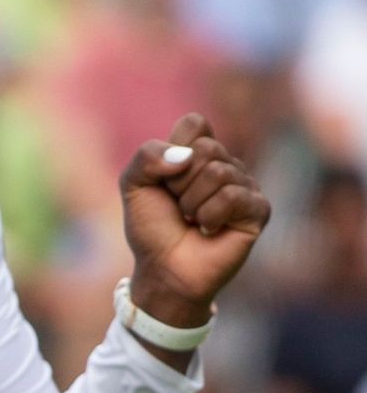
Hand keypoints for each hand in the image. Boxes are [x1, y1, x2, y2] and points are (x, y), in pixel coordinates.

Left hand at [120, 113, 270, 323]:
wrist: (163, 269)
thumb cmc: (152, 228)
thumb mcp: (133, 185)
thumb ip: (147, 156)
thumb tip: (185, 156)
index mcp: (200, 152)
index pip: (196, 123)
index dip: (174, 150)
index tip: (165, 180)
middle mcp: (227, 165)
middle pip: (207, 148)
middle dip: (180, 183)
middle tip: (179, 207)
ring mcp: (246, 186)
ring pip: (219, 173)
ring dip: (192, 203)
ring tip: (192, 220)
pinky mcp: (258, 210)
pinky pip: (232, 196)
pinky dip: (210, 216)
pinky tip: (209, 230)